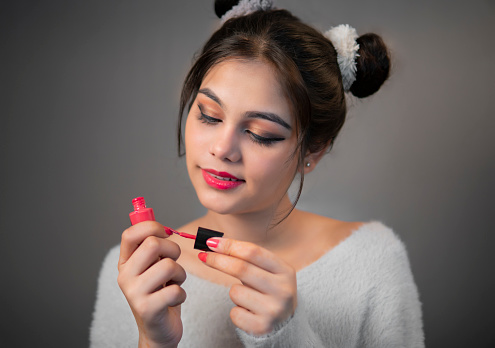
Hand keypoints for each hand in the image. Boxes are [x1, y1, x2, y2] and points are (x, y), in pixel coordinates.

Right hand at [118, 221, 186, 347]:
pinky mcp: (147, 309)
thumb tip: (163, 227)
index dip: (151, 226)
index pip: (130, 234)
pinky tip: (174, 299)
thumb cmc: (160, 294)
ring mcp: (134, 293)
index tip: (166, 233)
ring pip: (168, 266)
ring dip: (181, 274)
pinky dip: (182, 293)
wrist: (158, 331)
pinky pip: (175, 289)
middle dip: (173, 249)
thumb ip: (153, 249)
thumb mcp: (153, 268)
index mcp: (125, 263)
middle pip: (152, 244)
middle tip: (174, 262)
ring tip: (174, 283)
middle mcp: (125, 276)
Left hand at [199, 238, 296, 335]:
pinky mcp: (263, 327)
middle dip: (218, 260)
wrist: (285, 322)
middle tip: (203, 255)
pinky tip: (248, 311)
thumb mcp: (268, 270)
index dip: (229, 245)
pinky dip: (236, 310)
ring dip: (234, 292)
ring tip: (248, 297)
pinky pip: (234, 313)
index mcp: (285, 271)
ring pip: (235, 292)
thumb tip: (213, 244)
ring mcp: (274, 310)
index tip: (211, 242)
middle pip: (241, 268)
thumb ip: (246, 257)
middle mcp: (283, 290)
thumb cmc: (269, 289)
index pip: (253, 252)